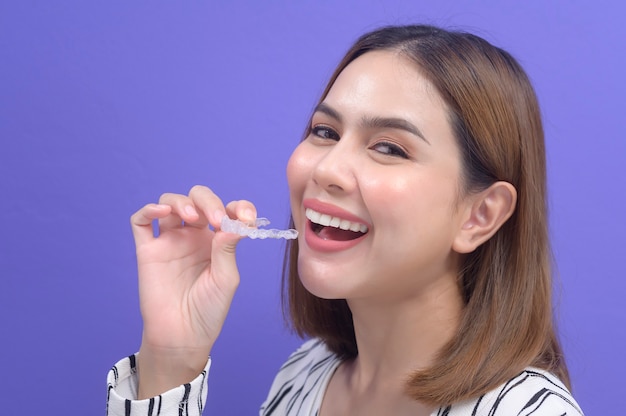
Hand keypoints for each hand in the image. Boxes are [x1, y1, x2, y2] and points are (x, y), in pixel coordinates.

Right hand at [129, 185, 255, 397]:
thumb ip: (227, 248)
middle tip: (215, 218)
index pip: (227, 210)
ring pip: (170, 203)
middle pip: (198, 199)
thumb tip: (234, 222)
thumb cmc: (208, 310)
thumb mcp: (226, 278)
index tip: (246, 216)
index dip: (238, 207)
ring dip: (182, 201)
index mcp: (217, 240)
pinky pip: (141, 222)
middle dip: (208, 201)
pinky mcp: (148, 251)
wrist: (182, 336)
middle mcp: (194, 236)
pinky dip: (148, 210)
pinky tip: (161, 212)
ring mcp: (170, 241)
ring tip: (191, 216)